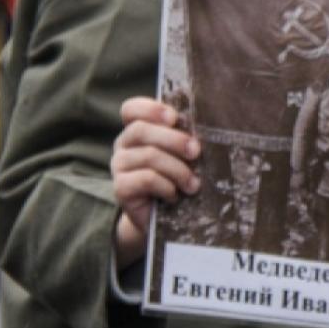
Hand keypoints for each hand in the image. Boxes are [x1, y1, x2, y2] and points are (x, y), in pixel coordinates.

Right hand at [111, 97, 199, 265]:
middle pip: (141, 130)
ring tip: (193, 184)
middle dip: (174, 139)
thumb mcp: (183, 155)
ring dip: (178, 169)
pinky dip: (167, 186)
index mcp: (137, 130)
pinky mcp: (120, 188)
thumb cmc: (178, 179)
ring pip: (148, 156)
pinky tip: (174, 195)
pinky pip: (146, 179)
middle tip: (196, 152)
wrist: (163, 218)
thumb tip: (209, 125)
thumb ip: (186, 138)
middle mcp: (123, 145)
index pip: (131, 109)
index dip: (150, 109)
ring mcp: (119, 166)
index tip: (174, 118)